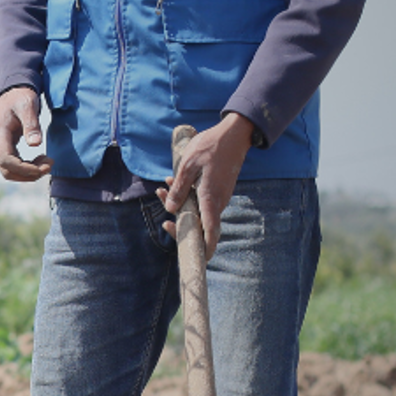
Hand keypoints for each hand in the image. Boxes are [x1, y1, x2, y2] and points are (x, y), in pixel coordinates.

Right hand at [0, 86, 51, 182]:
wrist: (11, 92)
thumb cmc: (19, 97)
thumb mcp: (27, 106)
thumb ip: (31, 125)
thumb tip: (35, 144)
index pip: (6, 160)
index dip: (24, 169)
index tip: (44, 167)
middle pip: (7, 171)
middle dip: (29, 174)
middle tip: (49, 166)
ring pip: (9, 171)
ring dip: (29, 173)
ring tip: (47, 163)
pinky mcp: (4, 148)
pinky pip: (13, 165)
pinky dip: (27, 168)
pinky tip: (40, 160)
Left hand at [162, 114, 254, 259]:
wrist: (233, 134)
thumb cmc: (211, 147)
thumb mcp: (188, 165)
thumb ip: (179, 188)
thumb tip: (170, 209)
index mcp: (211, 197)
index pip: (211, 230)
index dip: (206, 247)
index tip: (200, 260)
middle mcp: (217, 201)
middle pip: (200, 224)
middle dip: (180, 224)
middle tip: (164, 223)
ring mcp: (219, 196)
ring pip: (198, 211)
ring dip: (179, 205)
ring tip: (161, 189)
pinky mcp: (217, 190)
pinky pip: (201, 200)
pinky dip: (186, 196)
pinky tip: (172, 182)